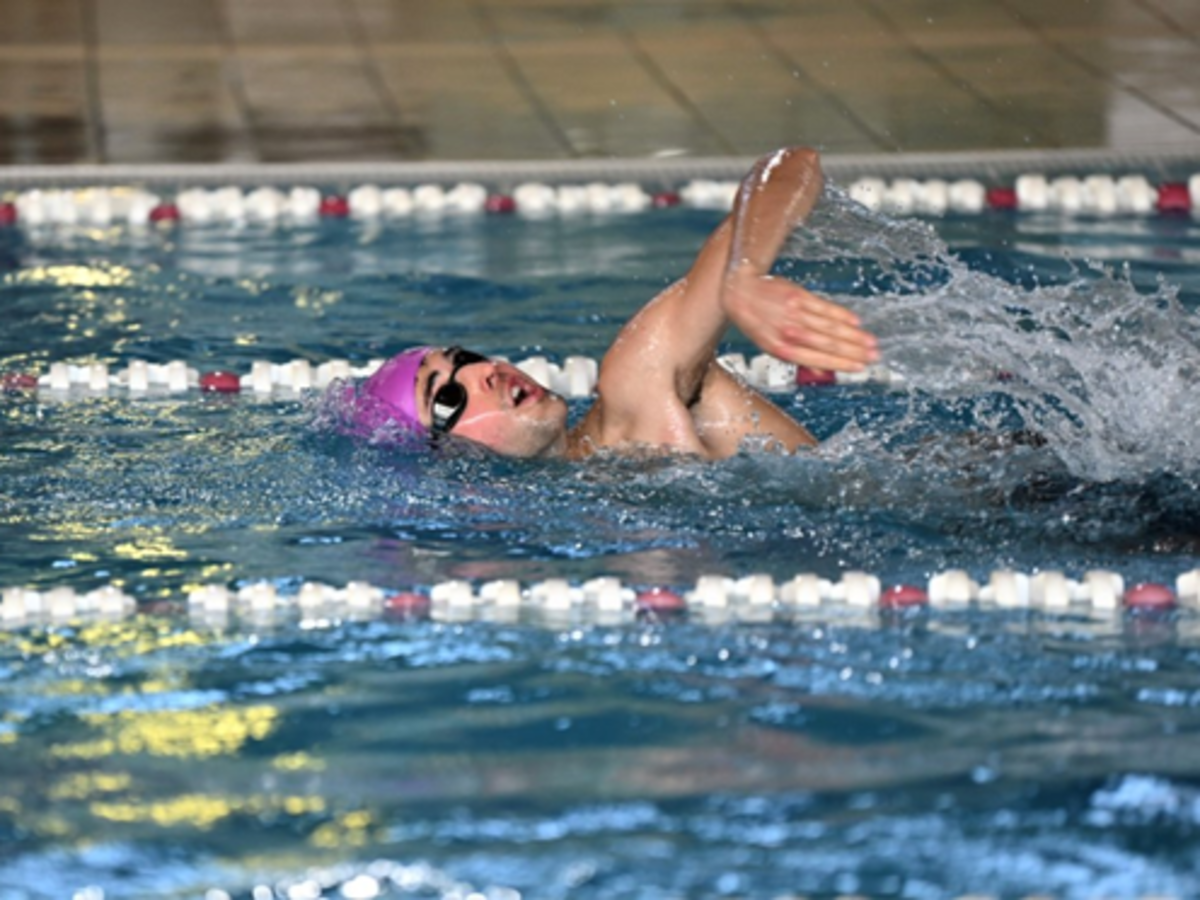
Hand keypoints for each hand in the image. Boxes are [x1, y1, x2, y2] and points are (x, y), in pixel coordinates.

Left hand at [722, 266, 878, 371]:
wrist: (740, 292)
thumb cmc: (758, 322)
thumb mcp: (771, 346)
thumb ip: (796, 357)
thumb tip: (820, 374)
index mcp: (782, 349)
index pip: (818, 359)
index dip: (841, 364)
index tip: (859, 367)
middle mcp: (790, 332)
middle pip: (828, 344)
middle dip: (854, 351)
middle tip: (873, 356)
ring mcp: (795, 313)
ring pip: (830, 327)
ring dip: (853, 335)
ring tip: (870, 342)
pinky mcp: (798, 296)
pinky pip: (825, 307)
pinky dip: (842, 315)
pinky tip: (855, 322)